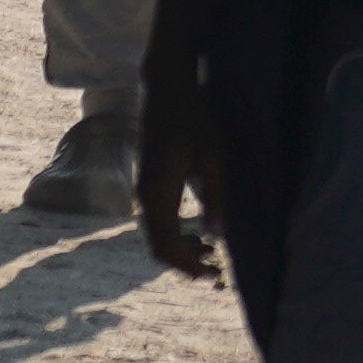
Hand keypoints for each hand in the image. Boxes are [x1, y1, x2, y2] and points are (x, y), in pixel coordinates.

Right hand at [137, 65, 229, 279]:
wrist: (167, 88)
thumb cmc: (195, 117)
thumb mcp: (214, 156)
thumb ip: (216, 197)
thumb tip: (217, 237)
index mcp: (159, 193)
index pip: (165, 247)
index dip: (188, 267)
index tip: (213, 275)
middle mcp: (145, 196)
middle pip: (158, 246)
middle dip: (185, 263)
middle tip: (216, 271)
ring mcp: (144, 190)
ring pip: (156, 235)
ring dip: (181, 250)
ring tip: (211, 252)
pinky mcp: (149, 183)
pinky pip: (158, 221)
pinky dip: (175, 234)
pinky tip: (198, 231)